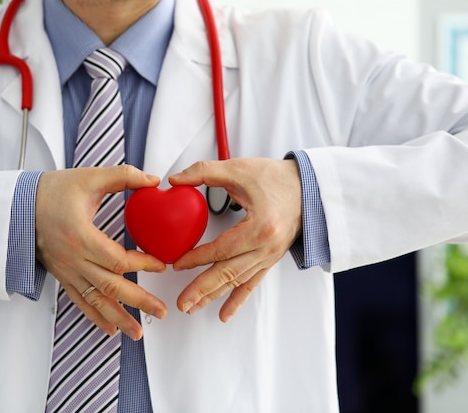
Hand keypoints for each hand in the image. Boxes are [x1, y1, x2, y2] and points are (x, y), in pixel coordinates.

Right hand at [35, 165, 166, 340]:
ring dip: (119, 318)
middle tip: (161, 311)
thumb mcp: (90, 177)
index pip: (117, 259)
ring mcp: (67, 270)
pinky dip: (96, 317)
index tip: (160, 264)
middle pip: (110, 287)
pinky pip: (80, 301)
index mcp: (80, 235)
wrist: (19, 205)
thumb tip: (153, 180)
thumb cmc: (52, 191)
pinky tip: (111, 329)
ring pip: (96, 300)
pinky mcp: (62, 276)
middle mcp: (73, 258)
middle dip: (138, 301)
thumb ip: (124, 176)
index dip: (141, 264)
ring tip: (138, 333)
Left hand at [168, 158, 302, 322]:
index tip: (177, 264)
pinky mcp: (270, 260)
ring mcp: (270, 257)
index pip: (222, 249)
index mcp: (260, 227)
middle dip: (202, 289)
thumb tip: (175, 180)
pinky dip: (237, 300)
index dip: (197, 258)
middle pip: (228, 273)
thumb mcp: (239, 169)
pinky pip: (252, 284)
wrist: (310, 188)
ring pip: (237, 282)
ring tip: (192, 308)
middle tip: (182, 303)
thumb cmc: (276, 178)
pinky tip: (224, 315)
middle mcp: (267, 247)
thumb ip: (204, 172)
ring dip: (213, 296)